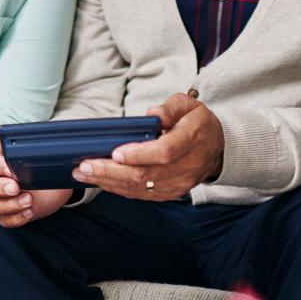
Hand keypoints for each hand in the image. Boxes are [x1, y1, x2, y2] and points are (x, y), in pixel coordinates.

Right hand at [0, 138, 71, 226]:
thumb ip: (40, 148)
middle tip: (16, 187)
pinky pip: (3, 220)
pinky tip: (29, 212)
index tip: (11, 170)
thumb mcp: (44, 152)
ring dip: (8, 205)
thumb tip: (45, 148)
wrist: (57, 182)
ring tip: (29, 200)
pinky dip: (15, 218)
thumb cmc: (46, 163)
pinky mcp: (9, 212)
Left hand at [72, 93, 224, 200]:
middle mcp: (186, 166)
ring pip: (141, 187)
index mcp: (191, 139)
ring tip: (83, 174)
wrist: (217, 148)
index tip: (115, 153)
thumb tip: (152, 114)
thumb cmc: (196, 122)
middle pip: (146, 174)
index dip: (139, 155)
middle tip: (84, 166)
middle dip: (111, 171)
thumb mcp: (188, 105)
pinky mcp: (171, 192)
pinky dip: (119, 189)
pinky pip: (143, 194)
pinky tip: (100, 181)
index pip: (164, 152)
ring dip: (109, 182)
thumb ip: (171, 107)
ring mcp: (179, 183)